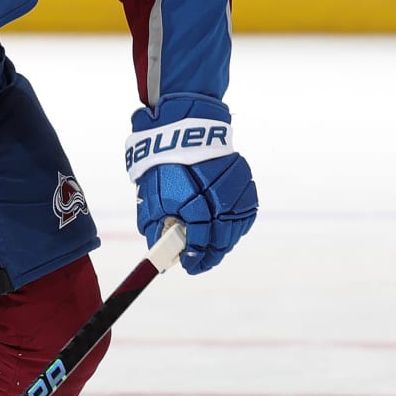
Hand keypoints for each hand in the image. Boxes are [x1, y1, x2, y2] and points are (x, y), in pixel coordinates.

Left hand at [126, 94, 257, 274]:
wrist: (185, 128)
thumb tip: (159, 251)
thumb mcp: (151, 196)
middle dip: (211, 255)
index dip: (194, 257)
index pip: (198, 240)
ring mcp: (234, 188)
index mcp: (192, 201)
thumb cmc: (163, 163)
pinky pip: (245, 212)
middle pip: (221, 238)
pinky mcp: (245, 181)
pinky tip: (226, 230)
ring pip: (236, 227)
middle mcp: (217, 196)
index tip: (189, 266)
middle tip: (201, 263)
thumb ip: (155, 226)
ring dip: (225, 242)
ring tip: (212, 250)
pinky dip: (236, 224)